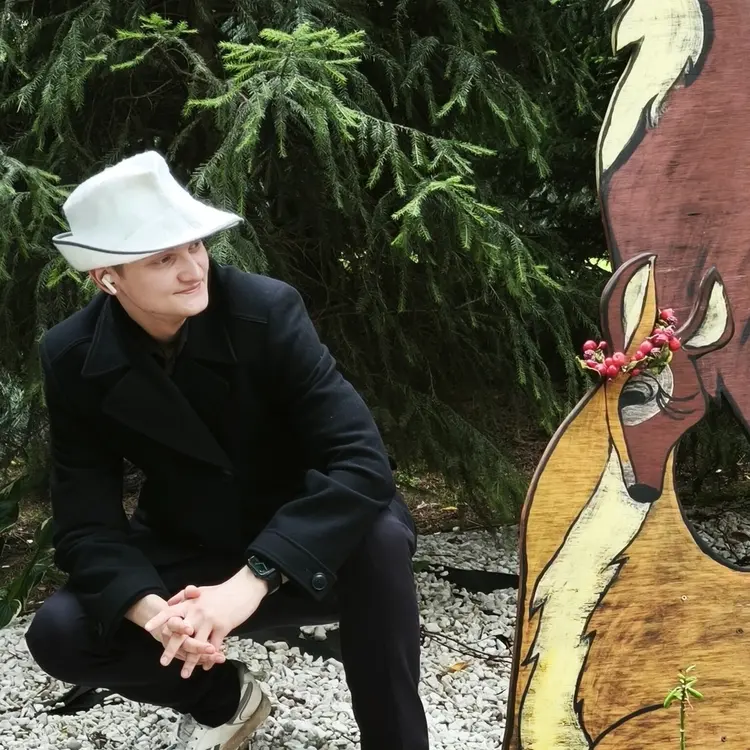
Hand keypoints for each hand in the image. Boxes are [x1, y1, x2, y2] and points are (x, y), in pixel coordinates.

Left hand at [145, 568, 267, 678]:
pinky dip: (210, 658)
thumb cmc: (223, 591)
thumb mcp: (202, 590)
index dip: (158, 619)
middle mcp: (198, 612)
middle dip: (171, 649)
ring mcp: (210, 620)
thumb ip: (184, 596)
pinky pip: (214, 646)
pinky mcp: (223, 627)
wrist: (245, 588)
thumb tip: (169, 603)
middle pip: (180, 634)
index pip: (170, 611)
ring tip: (184, 674)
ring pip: (197, 645)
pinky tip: (207, 666)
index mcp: (191, 603)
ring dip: (190, 661)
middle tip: (163, 662)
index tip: (147, 628)